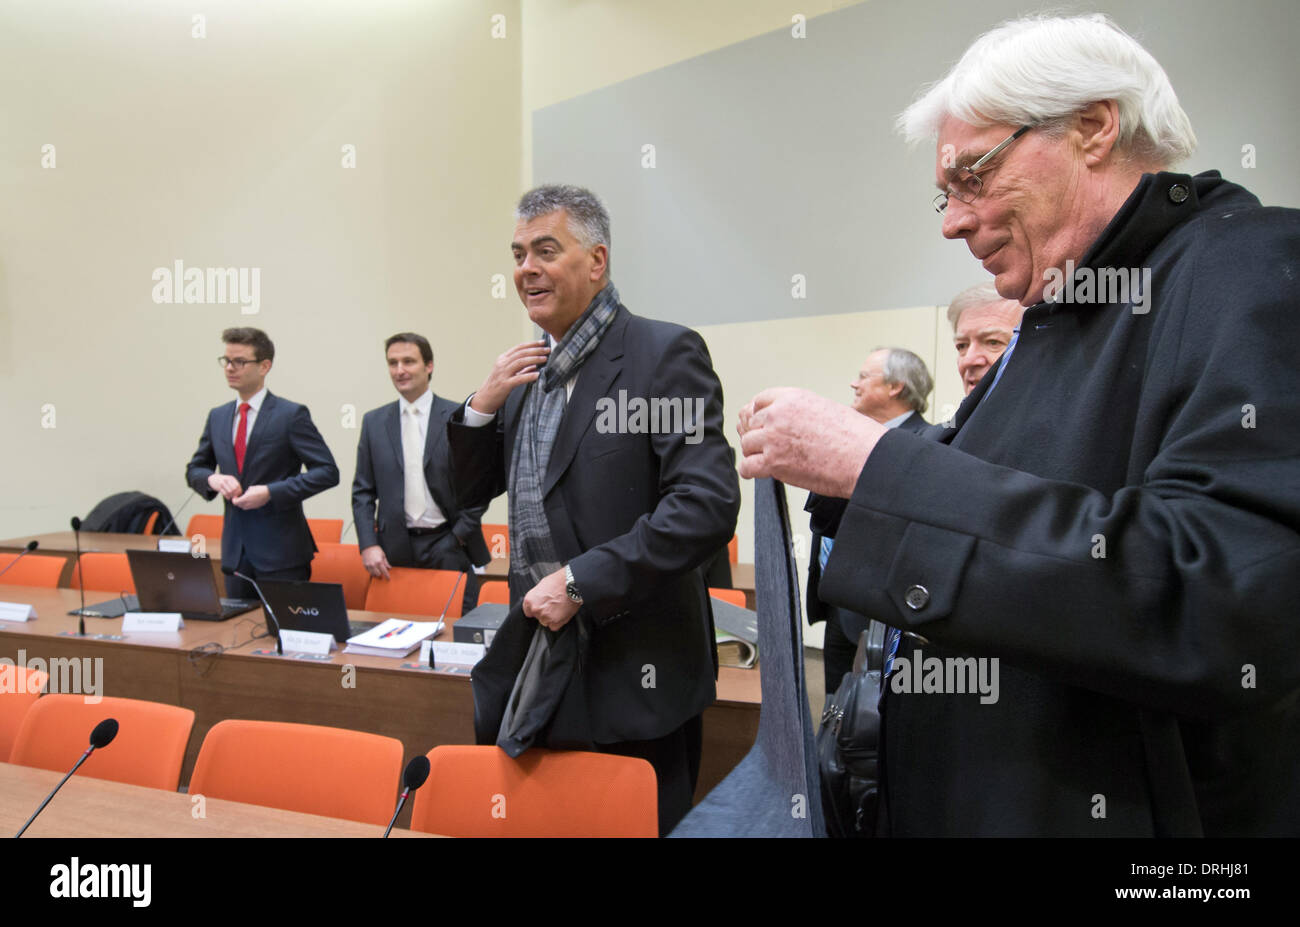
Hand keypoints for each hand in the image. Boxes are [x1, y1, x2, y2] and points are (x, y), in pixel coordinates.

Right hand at [208, 473, 242, 500]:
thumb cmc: (224, 481)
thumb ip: (235, 485)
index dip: (239, 491)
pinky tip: (228, 497)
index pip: (237, 486)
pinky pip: (224, 493)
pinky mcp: (218, 487)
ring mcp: (222, 483)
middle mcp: (227, 480)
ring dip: (231, 496)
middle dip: (235, 494)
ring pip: (229, 491)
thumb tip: (240, 494)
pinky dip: (227, 497)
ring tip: (231, 497)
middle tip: (234, 497)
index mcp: (231, 478)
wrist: (213, 478)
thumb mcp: (230, 480)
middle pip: (234, 489)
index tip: (238, 494)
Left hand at [231, 484, 270, 509]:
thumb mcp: (250, 488)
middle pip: (239, 505)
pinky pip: (249, 507)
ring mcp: (252, 506)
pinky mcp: (255, 507)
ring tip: (244, 500)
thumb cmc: (259, 489)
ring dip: (242, 504)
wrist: (268, 493)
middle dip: (237, 502)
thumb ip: (245, 492)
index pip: (235, 502)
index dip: (234, 500)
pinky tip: (249, 501)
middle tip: (238, 498)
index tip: (235, 497)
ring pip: (243, 507)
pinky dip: (247, 505)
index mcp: (245, 498)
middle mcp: (248, 503)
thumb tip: (244, 494)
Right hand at [361, 545, 391, 579]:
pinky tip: (373, 569)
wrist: (368, 546)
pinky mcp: (365, 565)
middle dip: (381, 574)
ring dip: (375, 574)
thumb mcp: (383, 555)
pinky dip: (371, 571)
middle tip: (382, 573)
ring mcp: (368, 565)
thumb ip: (386, 563)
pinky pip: (368, 571)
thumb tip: (389, 568)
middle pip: (378, 574)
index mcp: (379, 562)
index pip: (384, 571)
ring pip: (372, 574)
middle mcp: (374, 565)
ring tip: (377, 572)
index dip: (387, 576)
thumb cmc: (376, 550)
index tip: (388, 578)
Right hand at [469, 340, 550, 414]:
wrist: (484, 399)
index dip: (532, 344)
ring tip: (544, 359)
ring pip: (520, 362)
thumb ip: (521, 368)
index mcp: (502, 359)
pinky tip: (537, 374)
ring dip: (534, 359)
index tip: (542, 343)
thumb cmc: (497, 386)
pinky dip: (529, 375)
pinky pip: (518, 378)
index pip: (519, 348)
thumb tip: (535, 365)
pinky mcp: (504, 384)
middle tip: (547, 349)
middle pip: (521, 353)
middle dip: (536, 350)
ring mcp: (503, 374)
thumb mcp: (507, 373)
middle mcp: (502, 364)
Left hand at [522, 567, 579, 630]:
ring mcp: (545, 617)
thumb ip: (537, 596)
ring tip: (559, 607)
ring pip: (546, 622)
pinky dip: (558, 622)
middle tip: (552, 605)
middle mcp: (536, 609)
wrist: (572, 584)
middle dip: (544, 612)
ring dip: (551, 618)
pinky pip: (554, 626)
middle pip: (538, 616)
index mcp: (530, 600)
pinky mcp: (555, 622)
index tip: (541, 607)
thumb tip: (538, 600)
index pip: (528, 611)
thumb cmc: (559, 582)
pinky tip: (562, 612)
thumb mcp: (542, 585)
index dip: (536, 609)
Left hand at [736, 388, 884, 496]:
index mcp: (793, 398)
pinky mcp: (773, 462)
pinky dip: (750, 471)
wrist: (864, 458)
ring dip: (754, 453)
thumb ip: (803, 413)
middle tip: (767, 446)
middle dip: (758, 436)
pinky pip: (747, 467)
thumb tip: (795, 424)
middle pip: (752, 423)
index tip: (760, 423)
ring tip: (765, 460)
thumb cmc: (855, 437)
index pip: (760, 401)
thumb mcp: (827, 409)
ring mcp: (773, 438)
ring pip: (747, 444)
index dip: (758, 414)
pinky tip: (758, 472)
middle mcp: (779, 414)